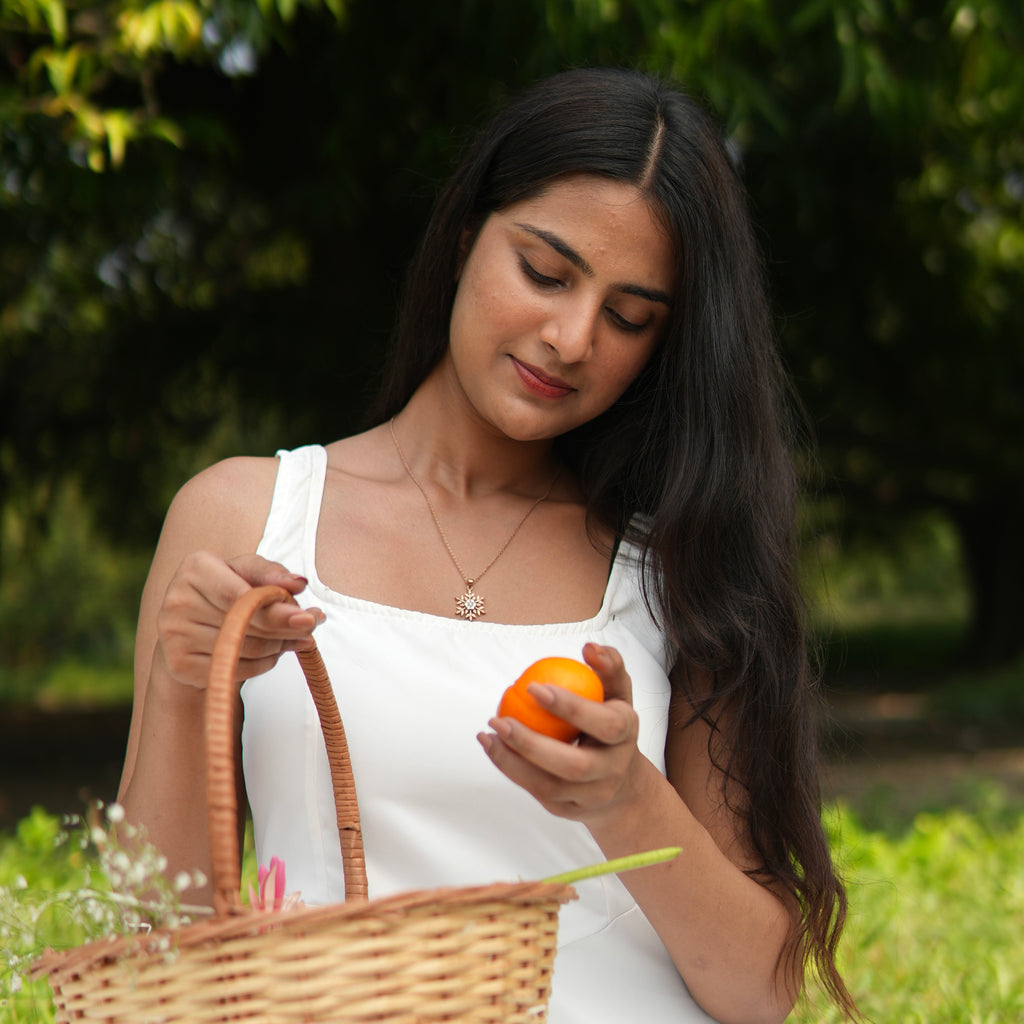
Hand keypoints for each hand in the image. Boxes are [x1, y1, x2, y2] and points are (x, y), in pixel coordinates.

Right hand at [156, 551, 324, 689]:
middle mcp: (178, 600)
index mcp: (196, 569)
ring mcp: (174, 635)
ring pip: (242, 648)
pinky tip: (271, 654)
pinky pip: (233, 669)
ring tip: (295, 639)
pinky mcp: (179, 664)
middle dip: (285, 629)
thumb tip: (299, 583)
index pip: (239, 595)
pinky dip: (261, 665)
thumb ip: (273, 574)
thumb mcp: (249, 572)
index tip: (307, 619)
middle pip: (243, 623)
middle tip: (311, 628)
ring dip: (278, 647)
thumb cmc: (227, 590)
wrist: (192, 625)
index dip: (275, 610)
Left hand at [478, 643, 643, 824]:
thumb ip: (609, 667)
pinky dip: (511, 769)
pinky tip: (492, 745)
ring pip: (550, 786)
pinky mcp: (570, 811)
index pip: (605, 724)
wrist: (623, 783)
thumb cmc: (612, 724)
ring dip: (513, 760)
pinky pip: (537, 793)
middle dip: (533, 744)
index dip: (571, 707)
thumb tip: (590, 647)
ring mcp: (592, 796)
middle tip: (499, 718)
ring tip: (489, 732)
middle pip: (575, 765)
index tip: (534, 686)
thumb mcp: (617, 694)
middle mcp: (613, 770)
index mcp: (626, 735)